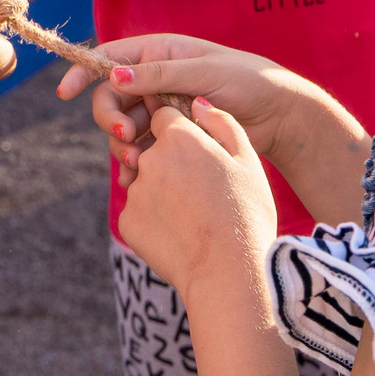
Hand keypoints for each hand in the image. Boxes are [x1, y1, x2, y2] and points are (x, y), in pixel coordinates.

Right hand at [65, 35, 371, 224]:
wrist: (281, 117)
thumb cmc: (248, 83)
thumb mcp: (205, 73)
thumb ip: (160, 76)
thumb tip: (113, 75)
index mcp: (160, 53)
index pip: (109, 57)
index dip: (83, 72)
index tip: (66, 93)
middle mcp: (154, 79)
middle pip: (112, 97)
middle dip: (112, 117)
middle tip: (128, 136)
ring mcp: (161, 109)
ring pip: (124, 127)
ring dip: (123, 143)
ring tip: (139, 161)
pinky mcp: (170, 136)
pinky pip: (141, 148)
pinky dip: (135, 161)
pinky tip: (135, 177)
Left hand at [117, 98, 277, 297]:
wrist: (228, 272)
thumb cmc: (246, 213)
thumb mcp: (247, 160)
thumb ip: (222, 123)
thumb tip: (199, 103)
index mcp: (178, 137)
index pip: (165, 116)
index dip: (183, 132)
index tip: (198, 152)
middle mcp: (148, 158)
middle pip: (153, 150)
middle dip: (172, 163)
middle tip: (201, 190)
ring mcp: (134, 191)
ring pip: (146, 182)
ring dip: (162, 192)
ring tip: (193, 216)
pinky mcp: (127, 221)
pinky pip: (139, 212)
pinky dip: (155, 220)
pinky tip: (180, 234)